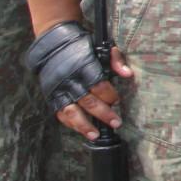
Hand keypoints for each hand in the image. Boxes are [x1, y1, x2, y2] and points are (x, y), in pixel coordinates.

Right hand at [27, 22, 131, 139]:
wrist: (53, 45)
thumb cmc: (82, 46)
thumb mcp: (100, 47)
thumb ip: (116, 60)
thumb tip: (128, 74)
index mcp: (84, 68)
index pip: (99, 85)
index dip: (109, 94)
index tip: (117, 100)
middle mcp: (71, 81)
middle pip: (88, 101)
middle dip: (103, 114)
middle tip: (116, 123)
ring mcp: (60, 91)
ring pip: (71, 112)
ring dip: (84, 125)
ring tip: (95, 135)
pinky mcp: (52, 97)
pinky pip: (60, 114)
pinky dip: (71, 123)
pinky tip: (82, 130)